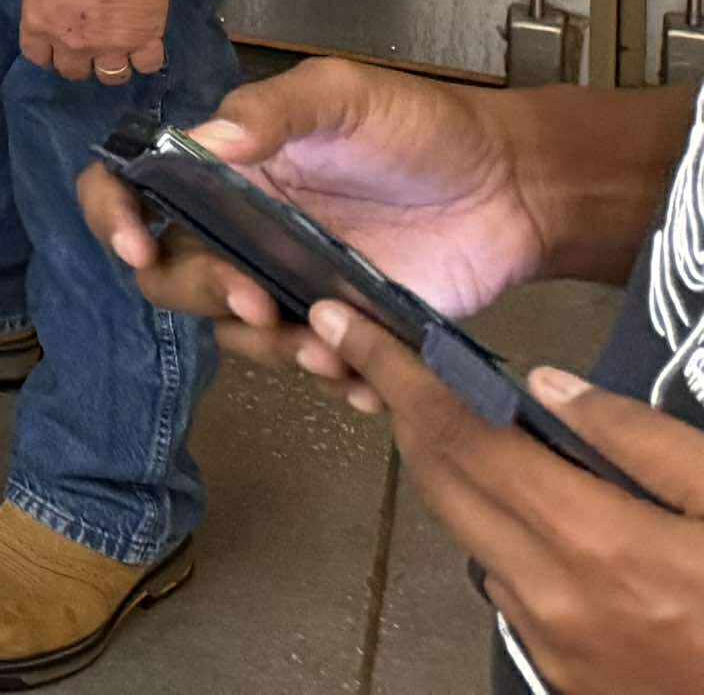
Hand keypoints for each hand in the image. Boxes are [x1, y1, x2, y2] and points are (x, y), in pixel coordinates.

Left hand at [18, 0, 167, 84]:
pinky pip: (148, 65)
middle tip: (88, 48)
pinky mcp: (144, 39)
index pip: (38, 56)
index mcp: (41, 25)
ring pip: (112, 76)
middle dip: (79, 63)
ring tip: (118, 52)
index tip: (56, 47)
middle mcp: (73, 44)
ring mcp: (110, 46)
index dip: (48, 54)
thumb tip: (46, 7)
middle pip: (74, 72)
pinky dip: (146, 59)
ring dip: (113, 67)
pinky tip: (144, 47)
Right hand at [75, 58, 546, 380]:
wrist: (514, 187)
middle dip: (203, 294)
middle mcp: (243, 229)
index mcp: (226, 169)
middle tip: (260, 300)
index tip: (135, 248)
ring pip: (236, 333)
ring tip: (326, 349)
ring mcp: (292, 283)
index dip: (113, 217)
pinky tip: (363, 374)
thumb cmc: (422, 127)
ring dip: (267, 349)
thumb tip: (200, 141)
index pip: (133, 189)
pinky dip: (331, 378)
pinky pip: (312, 365)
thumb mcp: (343, 95)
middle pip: (173, 276)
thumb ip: (272, 112)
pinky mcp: (346, 327)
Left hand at [313, 311, 703, 686]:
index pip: (461, 436)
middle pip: (442, 485)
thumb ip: (639, 438)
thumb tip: (548, 386)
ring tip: (448, 414)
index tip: (343, 322)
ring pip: (467, 536)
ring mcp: (557, 649)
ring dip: (447, 473)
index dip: (395, 372)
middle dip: (401, 412)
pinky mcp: (568, 679)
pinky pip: (507, 587)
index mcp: (600, 546)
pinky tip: (526, 503)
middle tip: (375, 353)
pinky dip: (496, 531)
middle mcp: (556, 601)